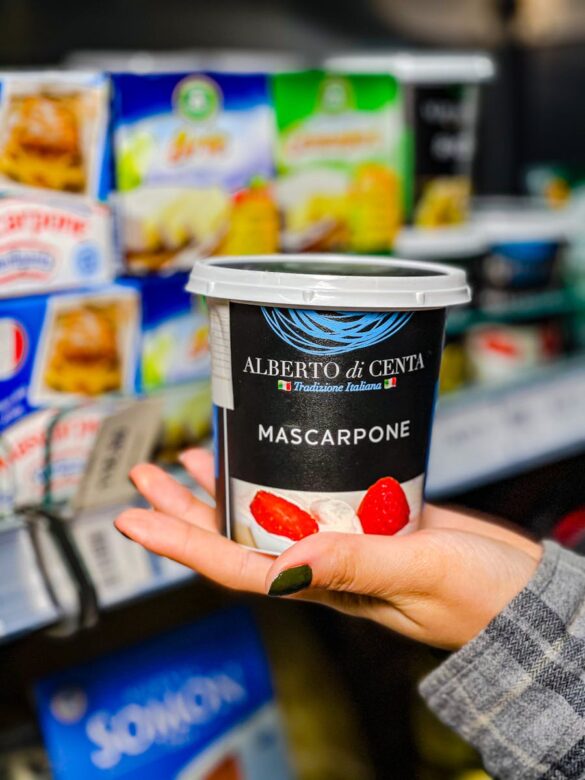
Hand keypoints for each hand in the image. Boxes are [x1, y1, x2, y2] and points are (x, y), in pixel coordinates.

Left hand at [115, 449, 541, 650]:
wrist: (523, 593)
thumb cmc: (484, 598)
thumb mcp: (421, 572)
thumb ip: (358, 563)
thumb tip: (285, 563)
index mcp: (328, 586)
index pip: (236, 567)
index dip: (181, 544)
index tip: (134, 521)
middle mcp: (325, 566)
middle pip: (236, 538)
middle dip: (183, 509)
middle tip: (143, 476)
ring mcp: (344, 540)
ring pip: (265, 515)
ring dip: (221, 490)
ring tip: (183, 462)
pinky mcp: (368, 517)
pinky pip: (305, 497)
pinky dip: (276, 476)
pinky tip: (260, 457)